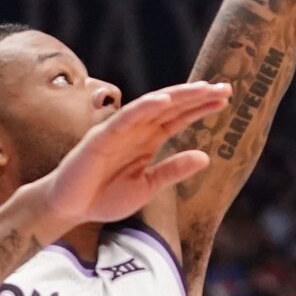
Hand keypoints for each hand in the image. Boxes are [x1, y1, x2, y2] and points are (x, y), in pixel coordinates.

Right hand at [31, 81, 228, 232]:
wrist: (70, 208)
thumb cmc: (104, 196)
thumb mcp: (148, 187)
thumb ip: (173, 171)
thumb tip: (206, 157)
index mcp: (147, 141)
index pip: (178, 118)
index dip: (200, 107)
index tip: (224, 99)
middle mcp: (136, 130)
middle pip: (171, 107)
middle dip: (197, 96)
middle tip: (225, 87)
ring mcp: (119, 131)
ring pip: (152, 107)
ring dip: (177, 96)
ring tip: (202, 89)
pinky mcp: (101, 137)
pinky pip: (126, 118)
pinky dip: (144, 107)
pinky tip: (164, 100)